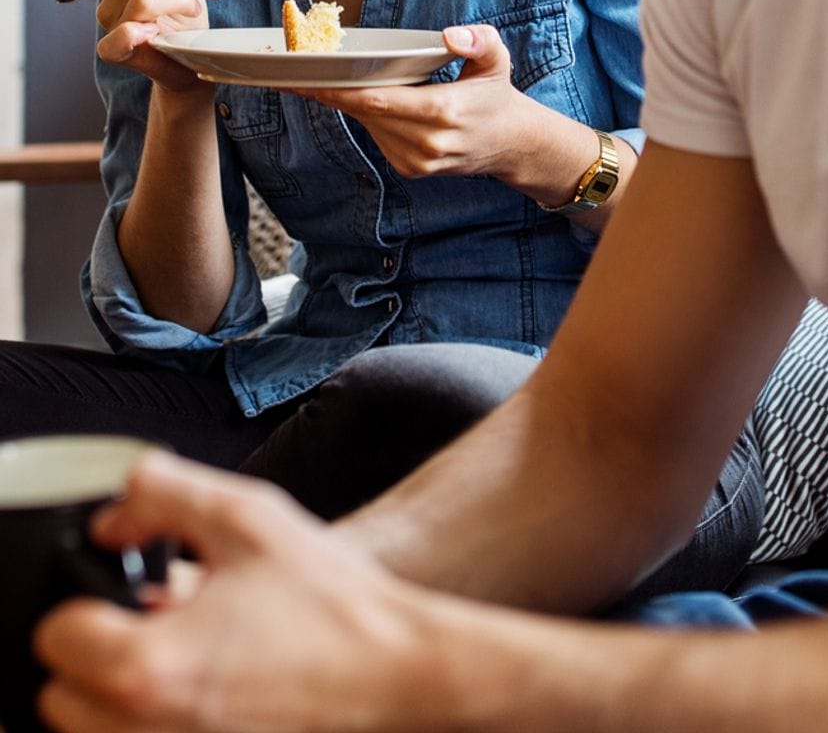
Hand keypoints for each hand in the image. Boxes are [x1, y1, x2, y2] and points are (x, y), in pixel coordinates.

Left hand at [32, 453, 453, 732]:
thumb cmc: (331, 604)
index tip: (126, 590)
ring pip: (98, 729)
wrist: (395, 671)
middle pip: (61, 698)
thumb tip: (115, 517)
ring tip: (183, 654)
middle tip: (151, 622)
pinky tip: (209, 684)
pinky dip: (156, 718)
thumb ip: (162, 493)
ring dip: (121, 691)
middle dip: (98, 651)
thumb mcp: (244, 515)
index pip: (57, 638)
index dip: (87, 599)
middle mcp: (148, 730)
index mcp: (147, 667)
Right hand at [96, 0, 223, 91]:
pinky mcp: (117, 53)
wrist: (192, 57)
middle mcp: (108, 0)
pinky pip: (116, 41)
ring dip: (182, 0)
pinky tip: (155, 32)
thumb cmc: (182, 15)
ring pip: (144, 0)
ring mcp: (111, 26)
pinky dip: (134, 33)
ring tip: (195, 8)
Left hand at [290, 25, 606, 203]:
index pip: (378, 101)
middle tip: (291, 72)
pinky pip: (378, 137)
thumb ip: (480, 40)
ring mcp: (417, 161)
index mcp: (443, 112)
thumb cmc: (496, 95)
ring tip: (319, 80)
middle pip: (364, 113)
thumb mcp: (498, 59)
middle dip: (328, 92)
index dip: (338, 90)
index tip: (305, 79)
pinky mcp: (411, 169)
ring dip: (345, 103)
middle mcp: (426, 142)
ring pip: (367, 125)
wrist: (510, 144)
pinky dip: (367, 116)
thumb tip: (451, 34)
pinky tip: (362, 99)